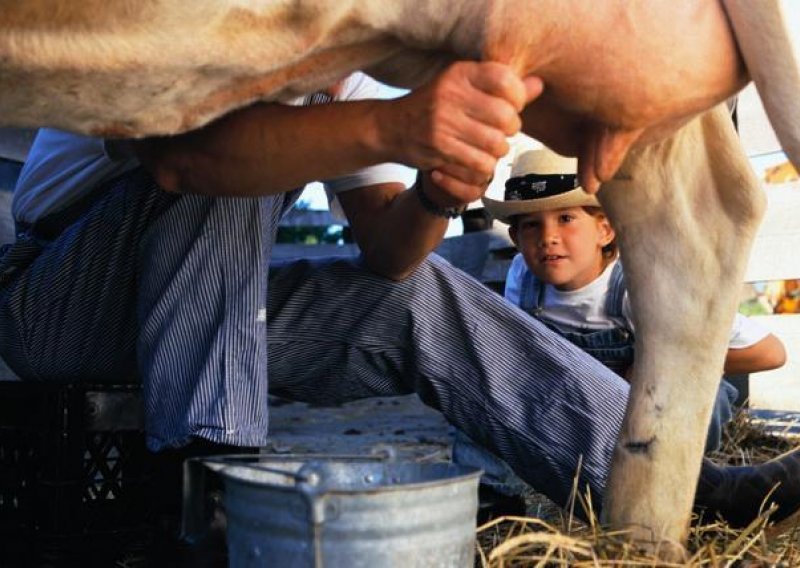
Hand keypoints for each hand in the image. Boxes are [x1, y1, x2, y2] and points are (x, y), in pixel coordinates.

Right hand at [379, 61, 541, 205]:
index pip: (506, 80)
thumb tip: (539, 85)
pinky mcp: (439, 147)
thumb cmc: (436, 107)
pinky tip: (476, 160)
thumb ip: (501, 88)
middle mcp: (451, 93)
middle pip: (506, 117)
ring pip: (497, 145)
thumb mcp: (464, 88)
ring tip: (488, 148)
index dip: (518, 98)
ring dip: (498, 152)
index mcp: (460, 73)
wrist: (391, 128)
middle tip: (500, 132)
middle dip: (510, 130)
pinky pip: (481, 163)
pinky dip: (484, 166)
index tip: (512, 106)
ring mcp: (443, 121)